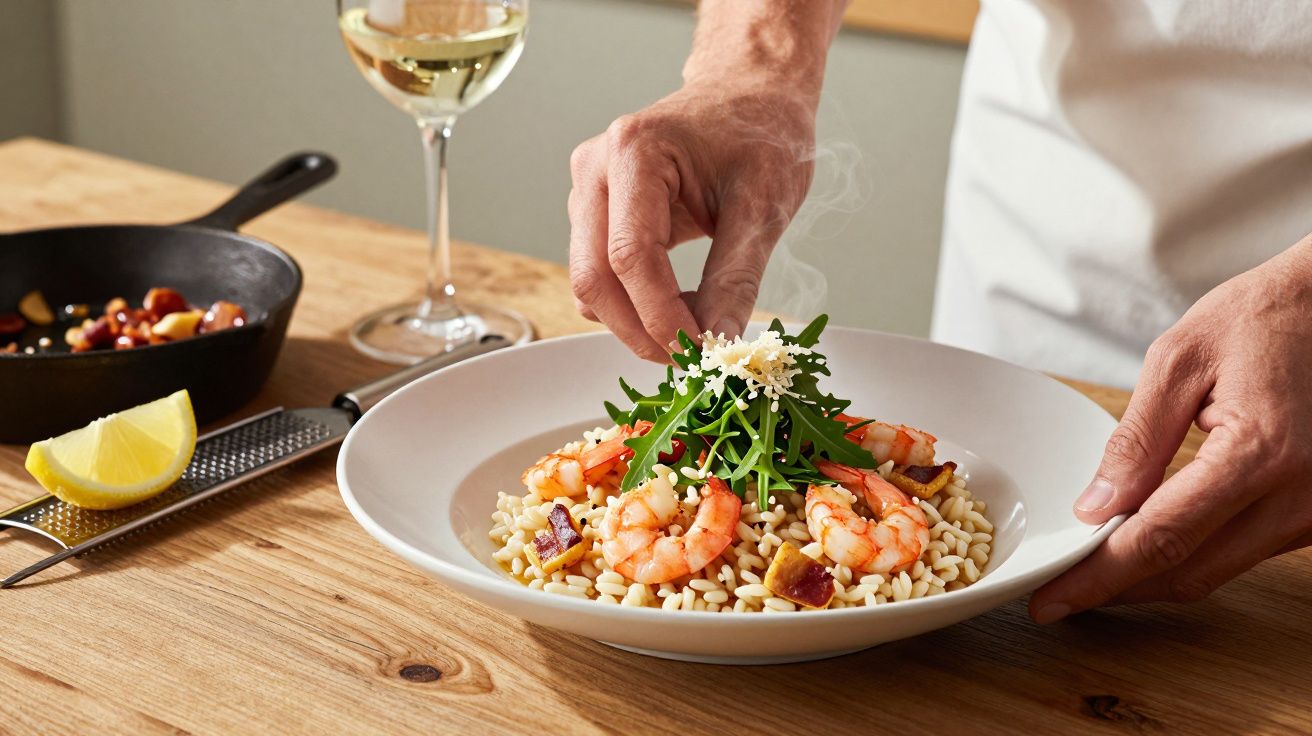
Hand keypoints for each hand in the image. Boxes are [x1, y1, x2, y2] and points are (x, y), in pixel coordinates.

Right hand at [567, 82, 816, 359]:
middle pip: (594, 277)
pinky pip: (598, 276)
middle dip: (640, 330)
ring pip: (590, 284)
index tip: (700, 351)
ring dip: (635, 322)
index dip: (661, 316)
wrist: (750, 95)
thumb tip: (718, 341)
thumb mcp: (765, 204)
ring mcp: (588, 190)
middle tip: (693, 358)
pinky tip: (679, 304)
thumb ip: (737, 276)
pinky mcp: (593, 212)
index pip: (630, 256)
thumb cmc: (761, 133)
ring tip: (695, 327)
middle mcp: (596, 168)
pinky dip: (632, 306)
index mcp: (634, 150)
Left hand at [1030, 237, 1311, 622]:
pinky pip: (1242, 552)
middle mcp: (1299, 497)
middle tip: (1056, 595)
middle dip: (1115, 590)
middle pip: (1188, 572)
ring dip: (1150, 576)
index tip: (1050, 599)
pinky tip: (1144, 543)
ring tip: (1090, 570)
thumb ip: (1136, 440)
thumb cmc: (1264, 318)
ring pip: (1216, 571)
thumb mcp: (1180, 360)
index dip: (1098, 576)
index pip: (1161, 538)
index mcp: (1261, 454)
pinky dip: (1190, 554)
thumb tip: (1094, 508)